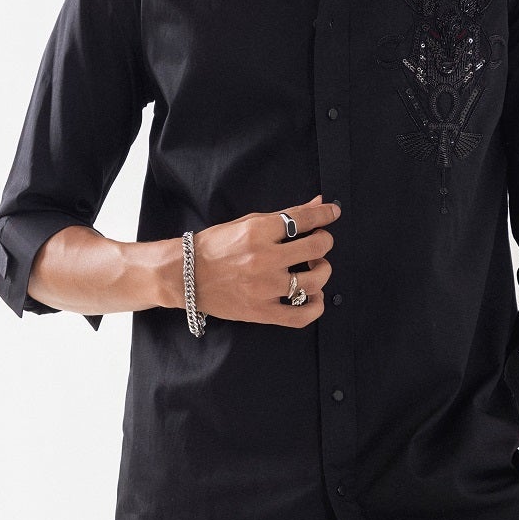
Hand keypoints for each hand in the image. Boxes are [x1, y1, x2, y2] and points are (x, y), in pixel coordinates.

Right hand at [188, 194, 338, 327]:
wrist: (185, 275)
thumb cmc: (215, 246)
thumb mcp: (247, 222)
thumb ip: (285, 215)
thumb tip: (317, 203)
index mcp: (257, 232)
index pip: (303, 219)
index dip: (324, 214)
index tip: (332, 213)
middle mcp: (263, 259)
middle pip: (315, 248)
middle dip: (324, 241)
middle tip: (320, 242)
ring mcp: (263, 288)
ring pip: (314, 280)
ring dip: (322, 270)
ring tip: (315, 267)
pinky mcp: (261, 311)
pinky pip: (300, 315)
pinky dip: (316, 307)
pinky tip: (315, 297)